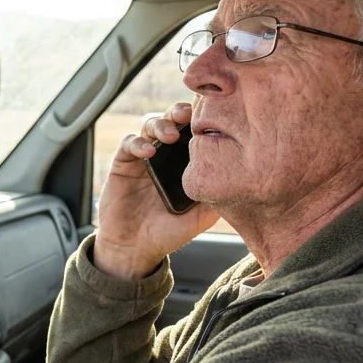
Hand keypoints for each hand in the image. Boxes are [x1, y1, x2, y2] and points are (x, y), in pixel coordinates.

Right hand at [94, 102, 219, 280]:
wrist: (135, 250)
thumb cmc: (168, 234)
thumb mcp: (201, 217)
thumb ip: (217, 196)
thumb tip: (240, 176)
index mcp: (186, 163)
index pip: (195, 131)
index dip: (202, 119)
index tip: (213, 115)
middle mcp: (166, 155)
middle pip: (173, 120)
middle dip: (181, 112)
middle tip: (189, 115)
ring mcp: (144, 158)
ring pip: (151, 125)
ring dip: (161, 124)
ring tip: (171, 135)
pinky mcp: (123, 163)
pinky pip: (129, 143)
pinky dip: (138, 142)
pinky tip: (148, 152)